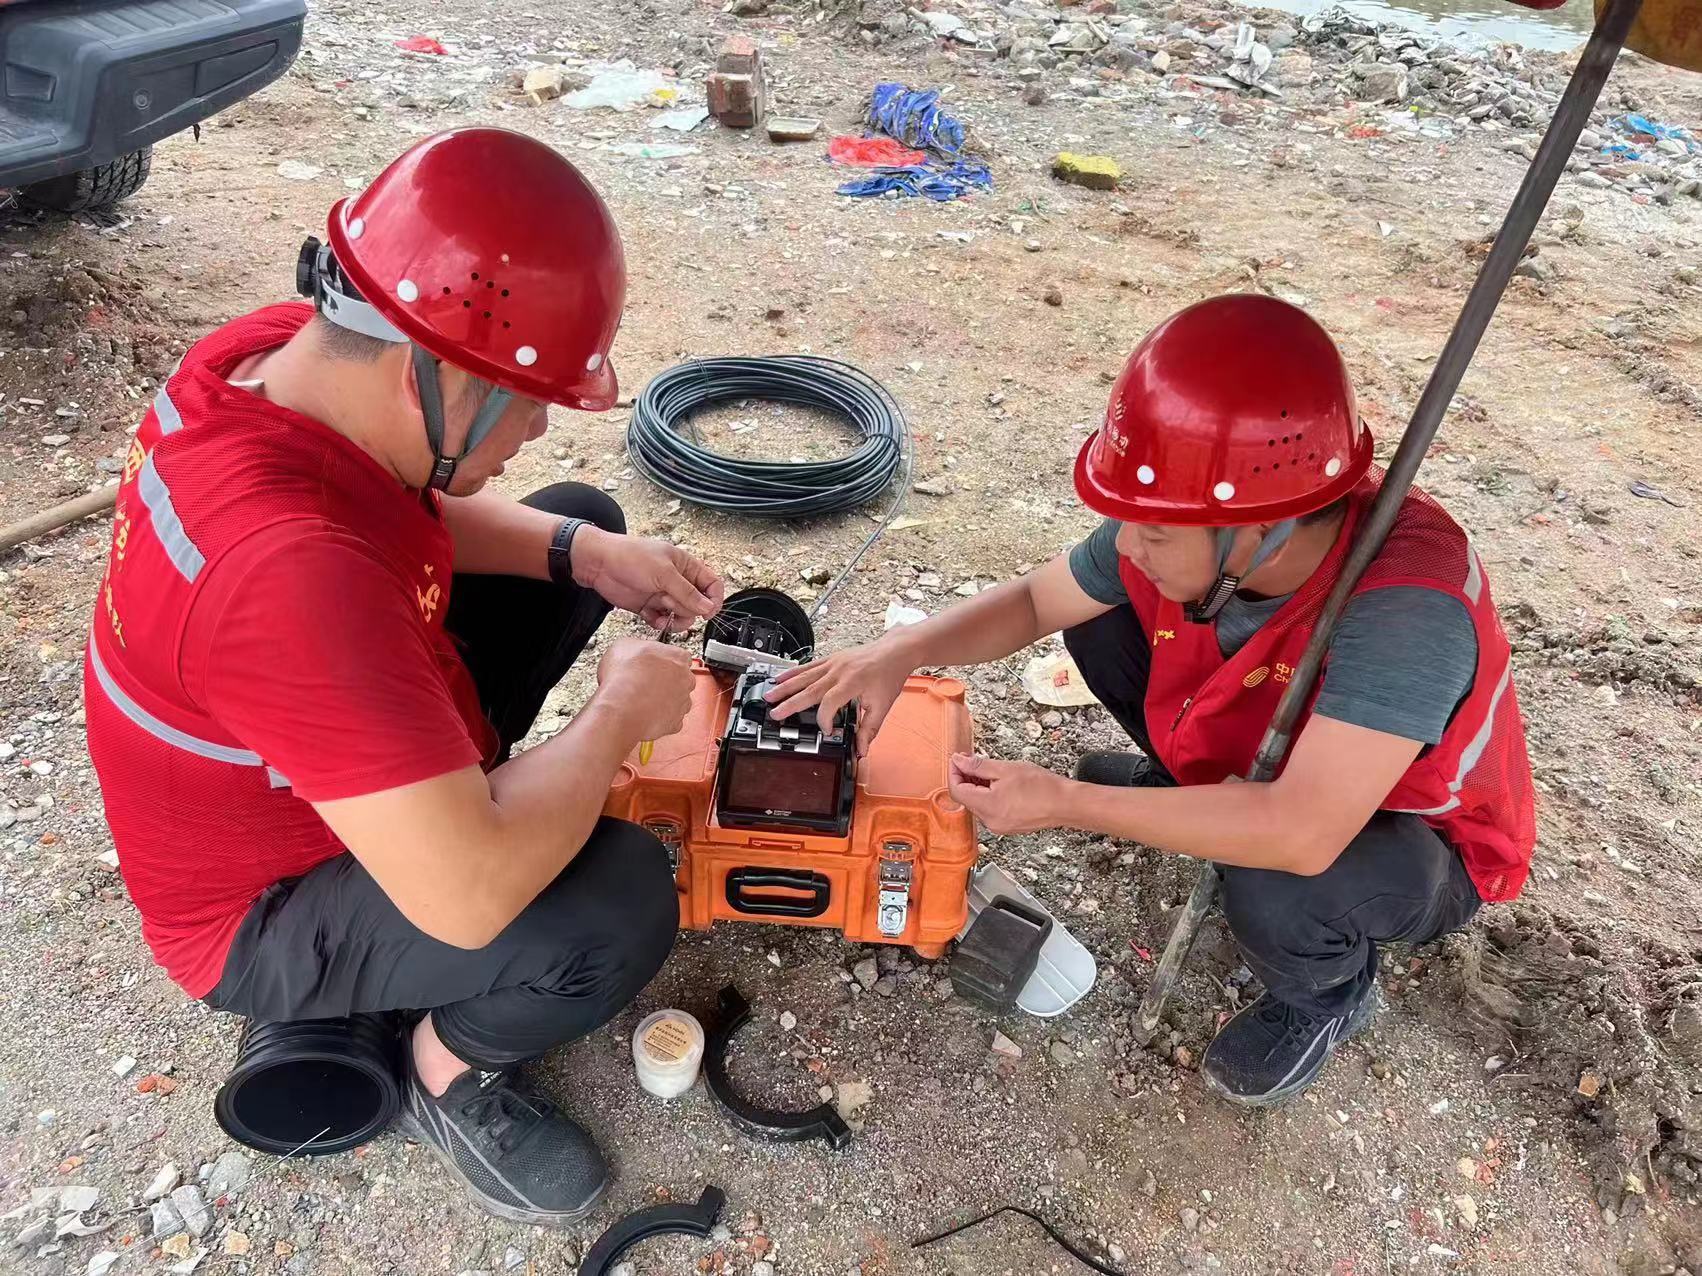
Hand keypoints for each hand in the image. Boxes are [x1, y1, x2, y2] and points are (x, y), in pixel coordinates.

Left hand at [574, 527, 724, 631]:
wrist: (599, 564)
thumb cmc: (630, 556)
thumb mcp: (663, 573)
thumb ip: (687, 592)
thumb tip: (707, 607)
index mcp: (686, 566)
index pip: (712, 584)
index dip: (714, 599)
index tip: (708, 612)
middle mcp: (677, 581)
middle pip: (697, 604)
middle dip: (686, 608)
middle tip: (670, 602)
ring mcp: (663, 594)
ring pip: (682, 616)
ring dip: (675, 619)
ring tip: (662, 613)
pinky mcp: (649, 606)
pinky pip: (663, 621)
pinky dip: (660, 623)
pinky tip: (652, 617)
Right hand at [595, 637, 694, 741]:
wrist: (622, 708)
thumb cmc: (624, 677)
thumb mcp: (622, 645)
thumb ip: (636, 646)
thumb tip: (632, 649)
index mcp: (678, 656)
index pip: (678, 655)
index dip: (662, 659)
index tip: (652, 663)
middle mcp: (686, 679)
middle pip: (680, 677)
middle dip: (664, 680)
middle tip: (645, 681)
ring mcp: (682, 702)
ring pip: (676, 699)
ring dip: (663, 699)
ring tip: (641, 699)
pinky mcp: (676, 722)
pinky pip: (670, 718)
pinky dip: (659, 717)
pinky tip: (644, 712)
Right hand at [765, 639, 913, 755]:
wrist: (895, 651)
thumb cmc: (889, 675)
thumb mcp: (882, 706)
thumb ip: (869, 730)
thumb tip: (860, 750)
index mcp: (852, 683)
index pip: (829, 704)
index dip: (824, 720)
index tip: (827, 731)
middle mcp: (839, 672)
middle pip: (809, 689)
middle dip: (790, 703)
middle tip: (774, 713)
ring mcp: (833, 663)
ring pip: (804, 676)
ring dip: (785, 687)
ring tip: (768, 695)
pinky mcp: (831, 659)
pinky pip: (808, 666)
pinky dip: (793, 673)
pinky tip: (780, 678)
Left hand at [946, 753, 1068, 834]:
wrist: (1065, 804)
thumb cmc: (1042, 786)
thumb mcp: (1006, 769)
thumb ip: (978, 766)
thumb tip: (959, 761)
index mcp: (987, 807)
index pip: (956, 790)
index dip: (954, 772)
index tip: (958, 759)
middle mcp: (990, 821)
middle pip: (966, 798)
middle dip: (966, 778)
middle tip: (973, 761)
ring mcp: (998, 827)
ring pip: (977, 804)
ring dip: (978, 787)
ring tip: (990, 772)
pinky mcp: (1007, 827)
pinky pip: (989, 810)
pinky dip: (988, 797)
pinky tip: (999, 785)